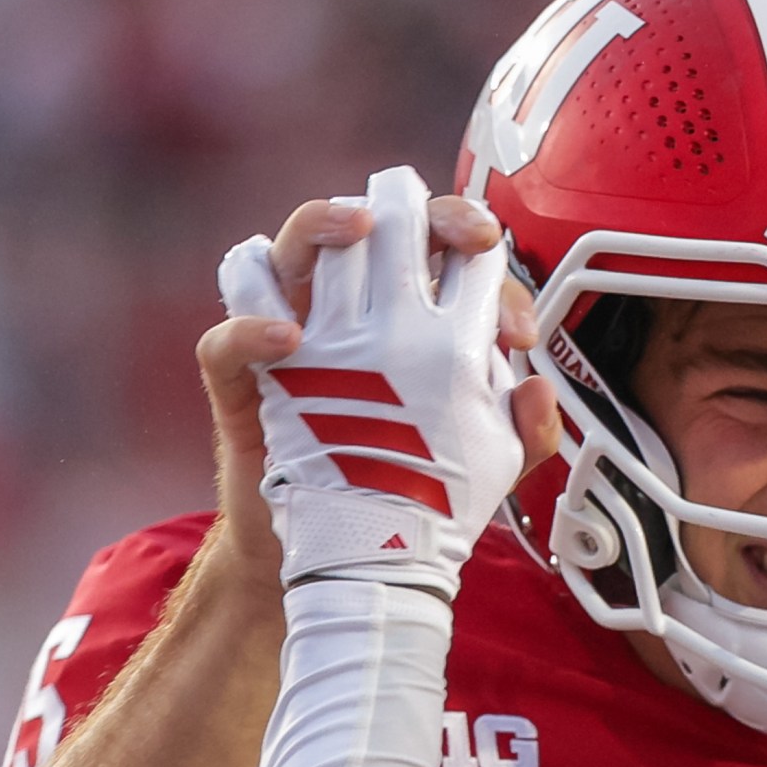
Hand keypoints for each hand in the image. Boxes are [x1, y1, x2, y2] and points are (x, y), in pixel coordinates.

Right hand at [196, 174, 555, 591]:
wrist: (352, 554)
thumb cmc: (419, 491)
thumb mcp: (492, 464)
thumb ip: (529, 430)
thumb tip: (537, 390)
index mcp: (422, 319)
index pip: (456, 258)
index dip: (492, 274)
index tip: (517, 331)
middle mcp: (359, 311)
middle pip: (384, 224)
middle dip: (426, 212)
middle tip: (469, 236)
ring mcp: (299, 333)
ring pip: (298, 243)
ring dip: (325, 220)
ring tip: (359, 229)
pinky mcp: (246, 379)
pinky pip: (229, 334)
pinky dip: (250, 324)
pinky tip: (291, 338)